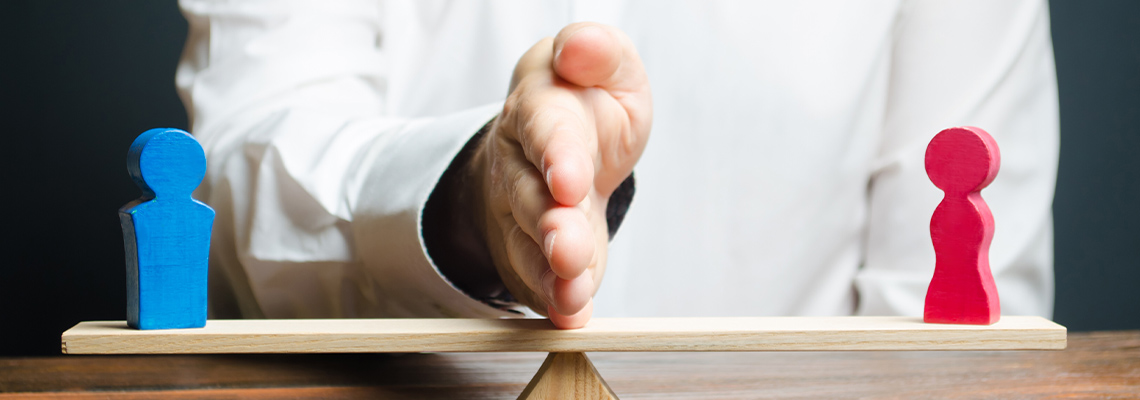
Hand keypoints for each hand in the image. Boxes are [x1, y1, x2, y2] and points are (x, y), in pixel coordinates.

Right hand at [469, 22, 651, 327]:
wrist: (557, 148)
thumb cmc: (587, 104)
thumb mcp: (605, 67)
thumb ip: (599, 53)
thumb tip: (581, 47)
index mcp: (541, 109)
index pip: (546, 130)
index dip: (557, 155)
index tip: (570, 179)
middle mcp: (523, 166)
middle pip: (531, 198)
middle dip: (550, 226)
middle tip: (567, 250)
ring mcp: (524, 215)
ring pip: (530, 246)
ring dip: (551, 272)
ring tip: (572, 292)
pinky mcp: (535, 256)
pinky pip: (539, 281)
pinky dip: (555, 301)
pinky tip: (571, 314)